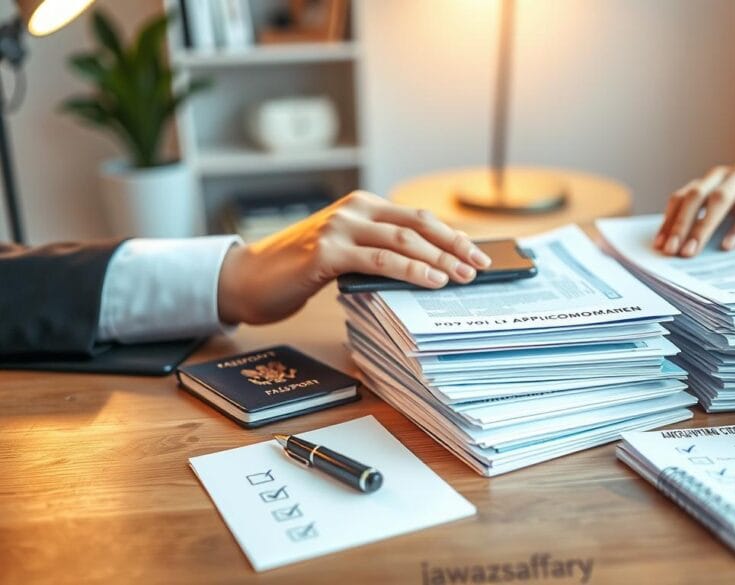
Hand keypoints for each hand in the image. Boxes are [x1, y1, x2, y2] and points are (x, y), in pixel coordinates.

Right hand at [216, 191, 491, 324]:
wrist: (248, 279)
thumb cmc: (299, 270)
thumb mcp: (346, 254)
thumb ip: (379, 252)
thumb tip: (430, 269)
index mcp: (362, 206)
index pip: (418, 218)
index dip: (452, 236)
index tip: (478, 253)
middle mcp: (354, 210)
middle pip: (419, 225)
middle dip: (455, 246)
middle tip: (481, 266)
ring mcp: (340, 228)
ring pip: (404, 240)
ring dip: (440, 260)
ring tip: (463, 276)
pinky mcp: (327, 253)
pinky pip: (379, 260)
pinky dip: (411, 269)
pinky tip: (432, 281)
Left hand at [653, 161, 734, 256]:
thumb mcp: (725, 218)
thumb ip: (701, 225)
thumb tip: (671, 250)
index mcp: (710, 180)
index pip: (682, 198)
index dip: (669, 221)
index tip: (660, 247)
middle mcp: (728, 174)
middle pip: (696, 196)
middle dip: (682, 225)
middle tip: (674, 252)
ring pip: (721, 198)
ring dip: (703, 226)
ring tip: (693, 251)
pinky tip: (729, 246)